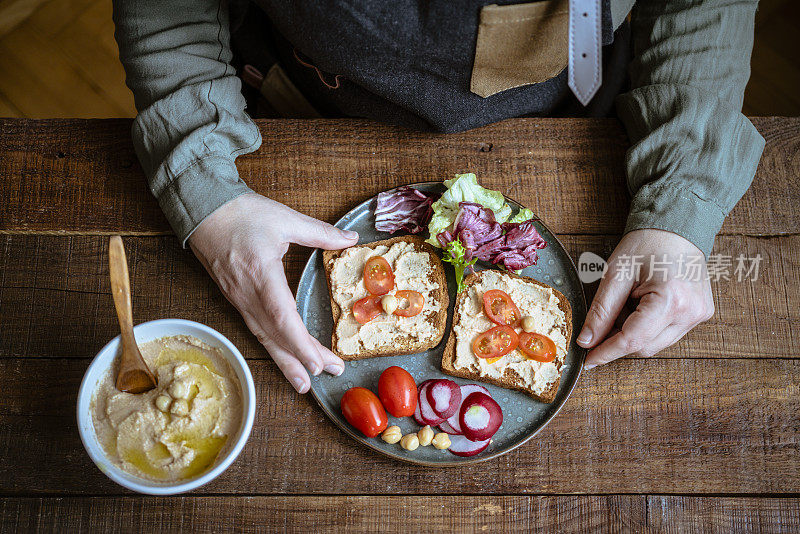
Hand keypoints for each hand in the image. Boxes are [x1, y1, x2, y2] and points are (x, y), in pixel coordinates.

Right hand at [189, 193, 358, 391]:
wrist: (202, 210)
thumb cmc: (240, 213)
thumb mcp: (285, 218)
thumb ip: (320, 232)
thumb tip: (350, 238)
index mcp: (261, 274)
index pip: (282, 319)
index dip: (301, 344)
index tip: (319, 363)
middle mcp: (248, 294)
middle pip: (276, 336)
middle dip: (302, 360)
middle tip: (329, 374)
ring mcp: (239, 299)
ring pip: (264, 337)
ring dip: (286, 361)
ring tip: (304, 383)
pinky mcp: (236, 298)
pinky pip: (256, 329)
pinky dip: (273, 346)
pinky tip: (284, 357)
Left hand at [577, 229, 713, 368]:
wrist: (676, 228)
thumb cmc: (646, 244)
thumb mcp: (615, 275)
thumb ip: (601, 312)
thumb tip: (587, 341)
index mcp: (671, 300)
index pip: (632, 340)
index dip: (606, 352)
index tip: (588, 360)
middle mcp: (691, 312)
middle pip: (644, 347)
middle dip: (619, 339)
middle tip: (606, 317)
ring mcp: (699, 315)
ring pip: (655, 344)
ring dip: (634, 332)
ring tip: (629, 302)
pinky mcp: (701, 314)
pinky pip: (667, 334)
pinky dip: (648, 327)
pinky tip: (643, 304)